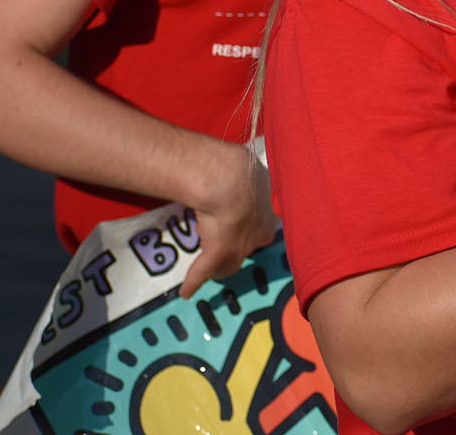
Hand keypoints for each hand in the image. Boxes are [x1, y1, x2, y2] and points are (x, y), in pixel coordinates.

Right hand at [180, 141, 275, 297]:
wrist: (229, 181)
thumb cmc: (241, 170)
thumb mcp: (252, 171)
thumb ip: (250, 176)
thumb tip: (244, 165)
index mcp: (269, 214)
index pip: (264, 229)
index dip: (252, 228)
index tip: (243, 225)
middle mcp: (260, 235)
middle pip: (249, 248)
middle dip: (240, 247)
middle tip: (226, 242)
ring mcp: (240, 247)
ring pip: (230, 262)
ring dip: (219, 264)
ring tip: (209, 265)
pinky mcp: (218, 254)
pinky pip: (203, 271)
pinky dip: (193, 281)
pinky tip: (185, 291)